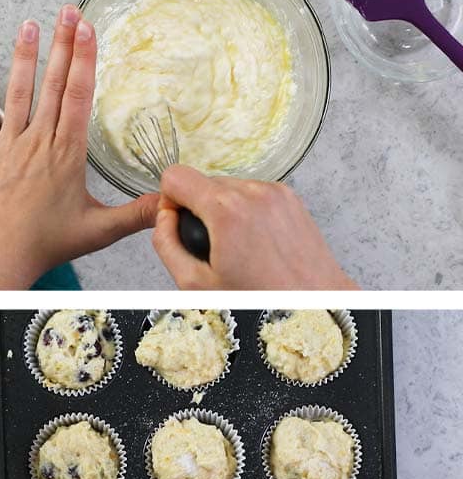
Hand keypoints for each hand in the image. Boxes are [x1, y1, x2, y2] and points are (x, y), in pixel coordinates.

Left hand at [0, 6, 157, 289]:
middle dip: (62, 45)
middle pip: (51, 85)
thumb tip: (171, 200)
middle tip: (69, 10)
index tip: (88, 29)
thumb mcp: (99, 230)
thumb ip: (137, 214)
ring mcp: (6, 147)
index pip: (77, 97)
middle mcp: (36, 142)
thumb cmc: (47, 244)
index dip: (84, 60)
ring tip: (29, 24)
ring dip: (23, 57)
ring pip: (15, 94)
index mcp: (66, 154)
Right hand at [154, 165, 354, 288]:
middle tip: (212, 245)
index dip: (170, 201)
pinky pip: (251, 193)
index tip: (179, 221)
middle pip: (202, 182)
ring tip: (236, 246)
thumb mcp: (196, 283)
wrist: (314, 302)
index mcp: (227, 211)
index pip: (175, 176)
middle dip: (199, 210)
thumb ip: (167, 244)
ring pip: (227, 186)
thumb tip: (164, 220)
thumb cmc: (263, 298)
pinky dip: (245, 211)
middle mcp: (254, 193)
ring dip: (223, 211)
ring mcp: (275, 192)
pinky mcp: (289, 196)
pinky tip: (253, 240)